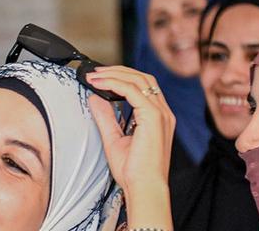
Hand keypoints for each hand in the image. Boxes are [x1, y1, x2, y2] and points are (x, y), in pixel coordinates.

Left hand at [86, 66, 174, 215]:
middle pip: (142, 77)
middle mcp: (163, 112)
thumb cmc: (134, 172)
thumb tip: (95, 98)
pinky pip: (133, 90)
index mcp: (158, 117)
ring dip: (114, 74)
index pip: (143, 86)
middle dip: (117, 70)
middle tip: (95, 73)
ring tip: (95, 76)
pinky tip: (100, 85)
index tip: (100, 78)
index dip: (121, 77)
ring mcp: (161, 114)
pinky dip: (115, 84)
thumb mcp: (114, 139)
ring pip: (139, 80)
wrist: (144, 188)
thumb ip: (106, 117)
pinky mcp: (154, 117)